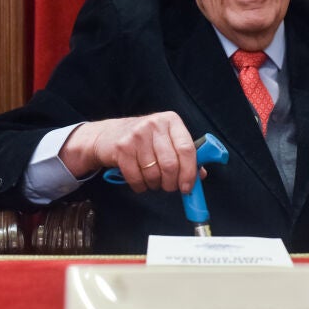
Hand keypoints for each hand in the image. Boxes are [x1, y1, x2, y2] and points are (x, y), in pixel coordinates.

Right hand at [59, 112, 199, 193]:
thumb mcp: (166, 140)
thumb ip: (184, 155)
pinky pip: (136, 178)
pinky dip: (140, 186)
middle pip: (171, 164)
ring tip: (153, 181)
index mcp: (171, 121)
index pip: (187, 149)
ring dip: (155, 185)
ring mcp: (136, 135)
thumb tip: (201, 175)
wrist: (107, 136)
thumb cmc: (144, 140)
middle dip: (171, 183)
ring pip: (154, 173)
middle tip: (170, 187)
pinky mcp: (122, 148)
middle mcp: (154, 124)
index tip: (188, 187)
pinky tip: (140, 181)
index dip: (189, 172)